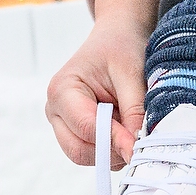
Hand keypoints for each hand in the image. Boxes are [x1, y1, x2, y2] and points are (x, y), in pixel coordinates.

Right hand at [45, 0, 159, 167]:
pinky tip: (124, 127)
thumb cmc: (121, 48)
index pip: (86, 127)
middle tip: (138, 140)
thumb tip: (136, 148)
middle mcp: (56, 110)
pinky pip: (93, 153)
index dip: (114, 140)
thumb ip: (134, 112)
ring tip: (130, 124)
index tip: (140, 146)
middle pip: (79, 150)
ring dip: (113, 150)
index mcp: (62, 90)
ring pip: (86, 156)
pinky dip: (112, 149)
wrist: (117, 38)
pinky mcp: (75, 131)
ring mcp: (63, 123)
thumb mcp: (132, 74)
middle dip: (111, 150)